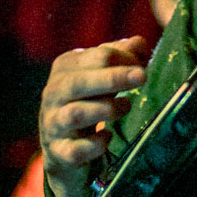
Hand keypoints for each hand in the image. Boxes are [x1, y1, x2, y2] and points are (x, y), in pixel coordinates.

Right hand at [39, 36, 147, 196]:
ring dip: (105, 109)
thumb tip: (140, 43)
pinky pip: (75, 150)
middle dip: (113, 78)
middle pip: (79, 82)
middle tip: (142, 77)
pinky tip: (108, 137)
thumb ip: (122, 55)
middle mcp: (54, 93)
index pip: (96, 56)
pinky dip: (94, 144)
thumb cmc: (90, 100)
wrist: (65, 146)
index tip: (143, 69)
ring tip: (127, 106)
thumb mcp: (103, 73)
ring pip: (75, 114)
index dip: (124, 59)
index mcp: (66, 67)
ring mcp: (53, 124)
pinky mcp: (59, 153)